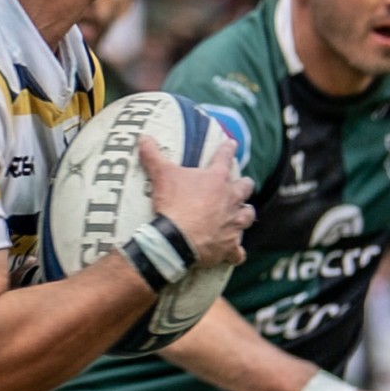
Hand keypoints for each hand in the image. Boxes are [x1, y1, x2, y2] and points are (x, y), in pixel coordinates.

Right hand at [140, 133, 252, 271]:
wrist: (176, 239)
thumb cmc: (172, 204)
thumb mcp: (161, 175)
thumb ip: (153, 155)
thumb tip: (142, 137)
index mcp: (217, 178)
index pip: (225, 156)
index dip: (228, 149)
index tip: (231, 144)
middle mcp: (230, 199)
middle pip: (245, 187)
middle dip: (243, 185)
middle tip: (240, 186)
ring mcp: (232, 223)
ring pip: (247, 216)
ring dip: (244, 215)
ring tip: (241, 216)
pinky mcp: (229, 246)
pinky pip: (238, 251)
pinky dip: (236, 252)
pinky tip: (234, 253)